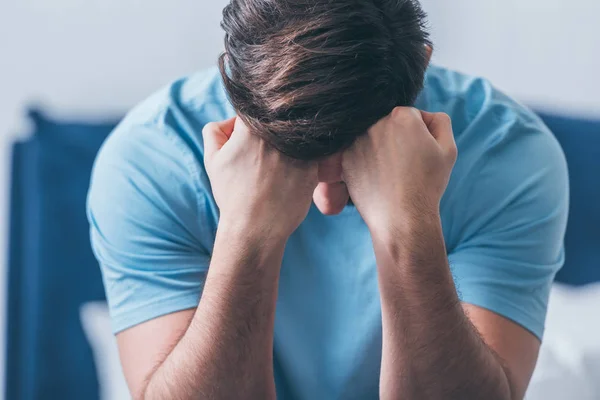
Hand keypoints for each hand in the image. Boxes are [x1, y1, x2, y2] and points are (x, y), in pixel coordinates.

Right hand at [203, 117, 318, 239]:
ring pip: (295, 137)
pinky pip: (311, 154)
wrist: (254, 227)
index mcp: (252, 126)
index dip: (249, 127)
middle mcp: (277, 134)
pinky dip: (303, 160)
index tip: (248, 146)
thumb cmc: (232, 194)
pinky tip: (289, 177)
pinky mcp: (313, 166)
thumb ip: (214, 131)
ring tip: (274, 171)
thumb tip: (230, 120)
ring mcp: (298, 149)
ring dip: (288, 147)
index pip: (254, 111)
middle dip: (269, 136)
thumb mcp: (213, 160)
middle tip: (261, 161)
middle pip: (276, 122)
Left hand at [342, 107, 456, 232]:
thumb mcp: (448, 149)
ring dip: (380, 150)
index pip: (410, 116)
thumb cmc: (427, 184)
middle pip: (389, 125)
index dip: (419, 135)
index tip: (420, 154)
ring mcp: (356, 141)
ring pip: (372, 139)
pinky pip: (358, 154)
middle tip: (406, 165)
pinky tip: (377, 179)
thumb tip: (425, 115)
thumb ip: (440, 122)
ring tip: (392, 174)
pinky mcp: (345, 159)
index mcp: (401, 116)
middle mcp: (375, 124)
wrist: (401, 218)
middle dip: (398, 140)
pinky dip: (366, 163)